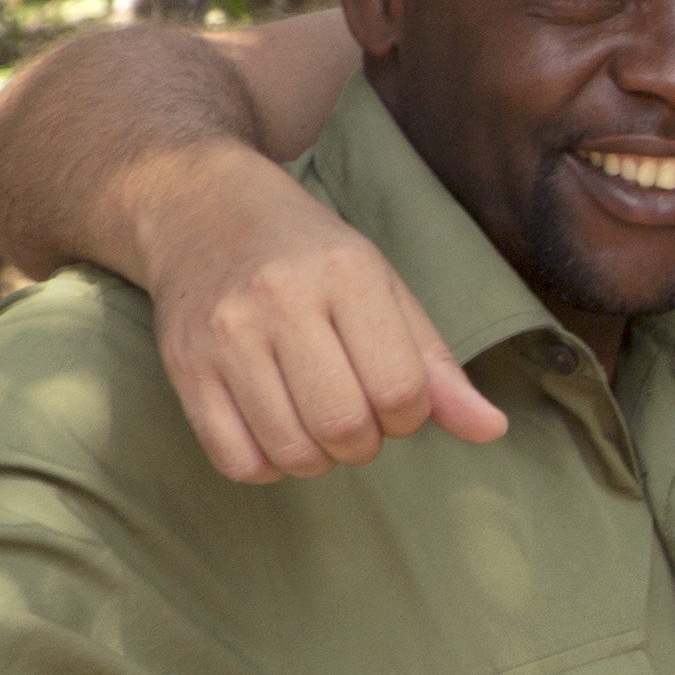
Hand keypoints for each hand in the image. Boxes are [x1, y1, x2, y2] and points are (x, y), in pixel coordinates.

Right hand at [149, 158, 502, 480]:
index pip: (400, 389)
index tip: (394, 397)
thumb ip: (435, 363)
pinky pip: (235, 460)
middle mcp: (279, 301)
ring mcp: (224, 335)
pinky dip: (267, 465)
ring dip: (318, 457)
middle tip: (355, 412)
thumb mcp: (382, 286)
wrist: (200, 208)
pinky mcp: (183, 366)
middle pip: (343, 425)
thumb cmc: (307, 253)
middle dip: (364, 441)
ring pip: (291, 451)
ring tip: (315, 419)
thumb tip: (492, 430)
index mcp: (345, 274)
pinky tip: (274, 429)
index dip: (409, 415)